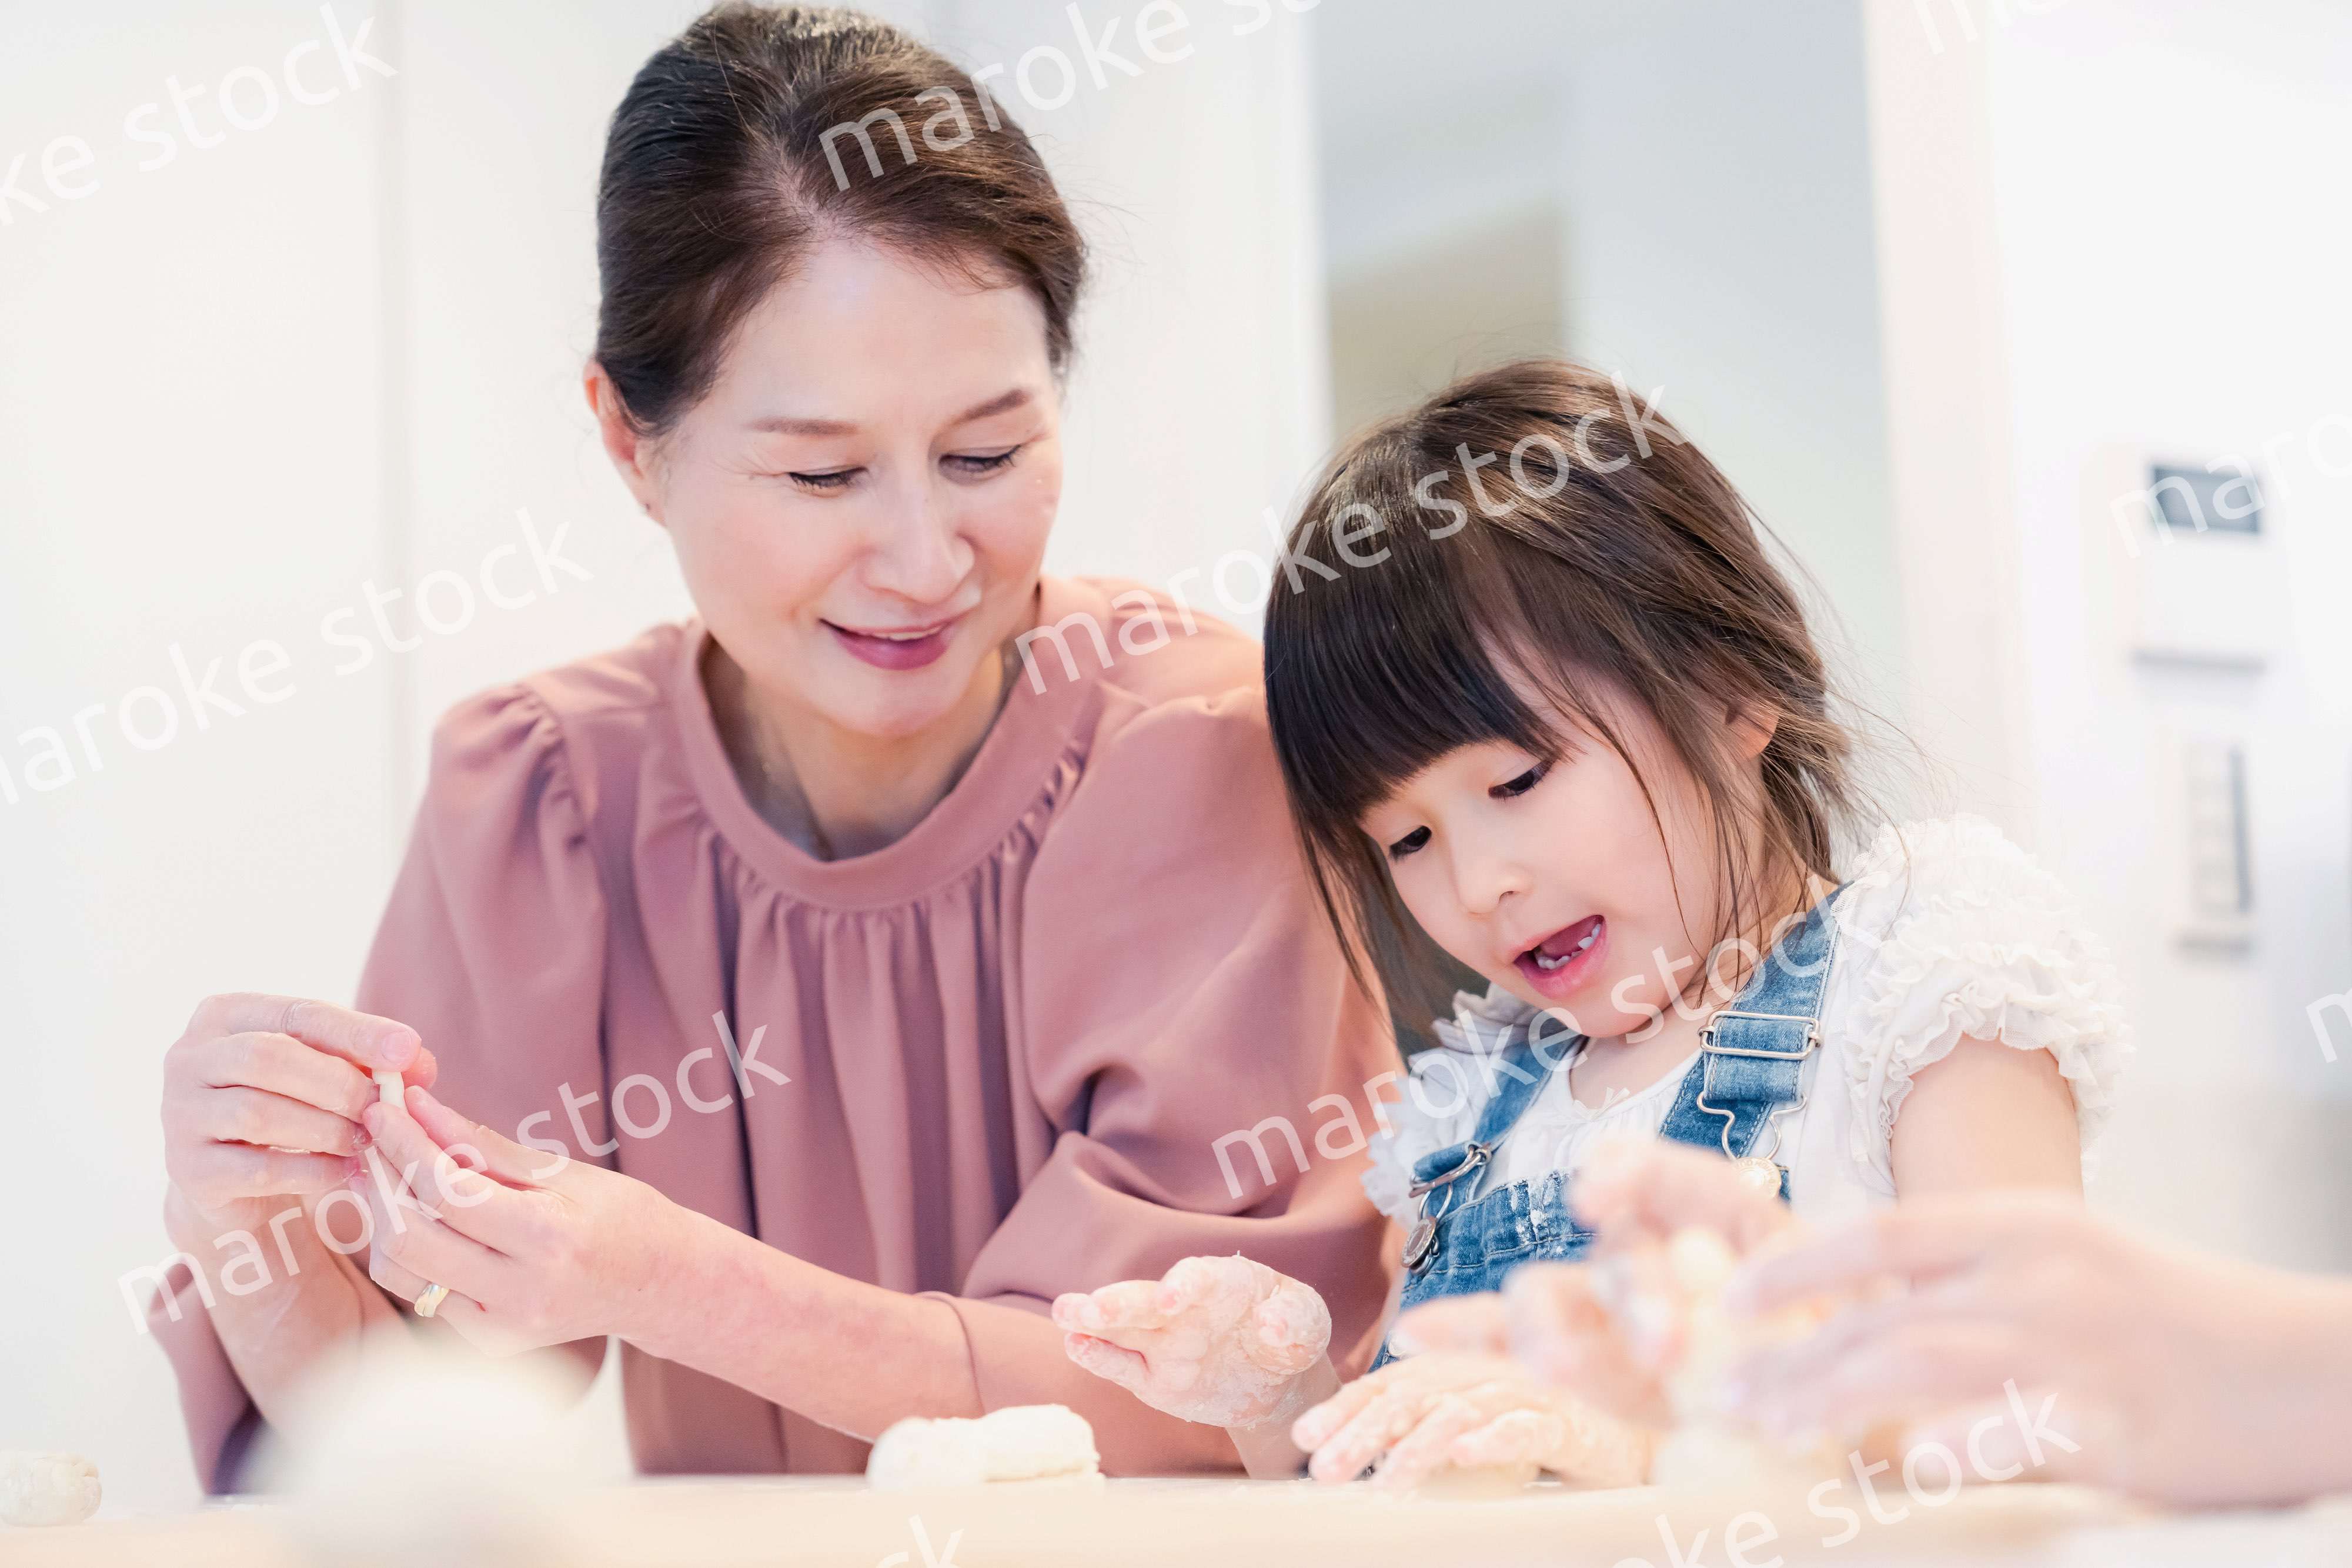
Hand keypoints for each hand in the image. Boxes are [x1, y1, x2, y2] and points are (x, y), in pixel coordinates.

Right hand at [162, 993, 435, 1232]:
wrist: (233, 1178)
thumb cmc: (290, 1104)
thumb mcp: (329, 1072)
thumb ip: (373, 1061)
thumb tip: (419, 1062)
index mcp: (225, 1014)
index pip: (297, 1013)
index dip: (356, 1031)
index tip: (407, 1049)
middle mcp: (189, 1057)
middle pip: (268, 1058)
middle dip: (339, 1083)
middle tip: (385, 1106)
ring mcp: (179, 1114)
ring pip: (258, 1113)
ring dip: (326, 1127)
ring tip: (367, 1140)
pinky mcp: (187, 1169)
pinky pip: (255, 1168)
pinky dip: (311, 1168)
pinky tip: (346, 1170)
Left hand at [346, 1084, 693, 1354]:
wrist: (658, 1286)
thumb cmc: (621, 1217)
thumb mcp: (564, 1171)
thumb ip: (483, 1145)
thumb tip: (419, 1108)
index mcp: (549, 1240)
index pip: (448, 1192)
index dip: (406, 1145)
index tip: (384, 1108)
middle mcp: (519, 1292)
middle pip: (409, 1237)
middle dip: (379, 1180)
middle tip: (373, 1137)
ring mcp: (499, 1327)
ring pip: (399, 1271)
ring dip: (381, 1217)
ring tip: (387, 1172)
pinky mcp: (486, 1342)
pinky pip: (419, 1292)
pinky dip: (407, 1248)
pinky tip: (417, 1215)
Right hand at [1051, 1255, 1331, 1426]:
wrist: (1276, 1380)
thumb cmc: (1292, 1335)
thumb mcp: (1308, 1324)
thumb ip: (1294, 1320)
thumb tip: (1270, 1324)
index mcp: (1225, 1283)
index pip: (1200, 1278)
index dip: (1184, 1284)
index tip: (1171, 1298)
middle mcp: (1185, 1307)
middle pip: (1148, 1301)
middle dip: (1120, 1303)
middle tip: (1089, 1305)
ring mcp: (1164, 1341)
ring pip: (1123, 1330)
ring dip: (1092, 1320)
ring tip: (1064, 1313)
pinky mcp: (1152, 1377)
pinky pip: (1122, 1366)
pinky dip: (1098, 1356)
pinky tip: (1074, 1344)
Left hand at [1288, 1352, 1649, 1489]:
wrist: (1642, 1428)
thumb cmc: (1553, 1419)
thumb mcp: (1479, 1417)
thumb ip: (1428, 1413)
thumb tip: (1360, 1426)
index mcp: (1461, 1367)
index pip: (1392, 1384)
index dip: (1346, 1407)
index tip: (1303, 1439)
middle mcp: (1487, 1372)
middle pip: (1414, 1396)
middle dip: (1364, 1431)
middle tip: (1324, 1469)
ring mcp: (1528, 1394)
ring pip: (1463, 1414)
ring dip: (1418, 1450)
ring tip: (1383, 1486)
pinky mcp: (1571, 1423)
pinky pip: (1528, 1428)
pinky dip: (1496, 1439)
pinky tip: (1466, 1455)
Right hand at [1393, 1139, 1802, 1427]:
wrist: (1833, 1406)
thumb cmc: (1834, 1333)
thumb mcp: (1832, 1294)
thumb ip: (1784, 1284)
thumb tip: (1736, 1291)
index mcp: (1715, 1216)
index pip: (1660, 1173)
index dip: (1626, 1173)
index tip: (1596, 1198)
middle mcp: (1651, 1251)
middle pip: (1619, 1253)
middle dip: (1635, 1293)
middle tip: (1668, 1346)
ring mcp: (1608, 1309)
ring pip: (1553, 1298)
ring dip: (1548, 1329)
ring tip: (1554, 1362)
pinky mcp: (1587, 1364)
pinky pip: (1519, 1345)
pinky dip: (1466, 1335)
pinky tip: (1415, 1331)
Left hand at [1720, 1195, 2351, 1505]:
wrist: (2312, 1366)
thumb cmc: (2183, 1320)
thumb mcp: (2074, 1267)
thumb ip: (1979, 1278)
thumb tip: (1874, 1306)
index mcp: (2029, 1229)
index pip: (1884, 1232)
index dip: (1800, 1265)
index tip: (1736, 1300)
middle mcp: (2040, 1277)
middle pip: (1883, 1312)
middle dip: (1793, 1357)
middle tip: (1727, 1393)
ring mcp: (2075, 1349)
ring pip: (1920, 1365)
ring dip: (1832, 1399)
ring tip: (1771, 1429)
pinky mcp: (2116, 1423)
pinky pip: (2018, 1431)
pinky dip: (1958, 1442)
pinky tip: (1907, 1462)